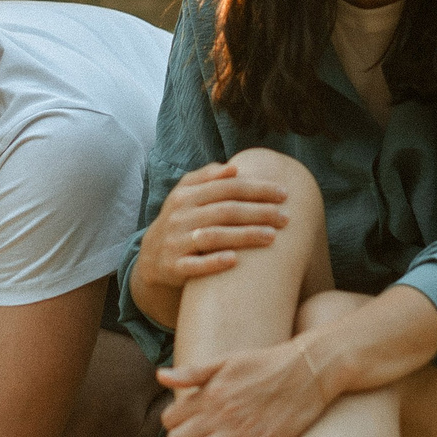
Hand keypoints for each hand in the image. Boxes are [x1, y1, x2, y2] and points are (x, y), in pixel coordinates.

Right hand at [136, 162, 290, 307]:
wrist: (151, 257)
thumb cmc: (180, 221)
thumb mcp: (185, 195)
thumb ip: (206, 177)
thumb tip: (233, 169)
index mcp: (185, 195)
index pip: (227, 187)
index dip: (257, 189)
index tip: (284, 194)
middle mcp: (179, 216)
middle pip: (225, 210)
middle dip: (258, 212)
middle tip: (286, 218)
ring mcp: (175, 242)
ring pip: (213, 236)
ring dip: (244, 236)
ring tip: (272, 237)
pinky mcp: (173, 267)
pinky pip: (194, 265)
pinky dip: (213, 262)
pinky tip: (235, 260)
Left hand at [156, 337, 334, 436]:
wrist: (308, 370)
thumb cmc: (266, 363)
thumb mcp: (226, 360)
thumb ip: (192, 372)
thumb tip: (159, 376)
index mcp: (211, 392)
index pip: (173, 416)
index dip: (169, 426)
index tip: (173, 432)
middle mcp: (221, 413)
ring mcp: (241, 432)